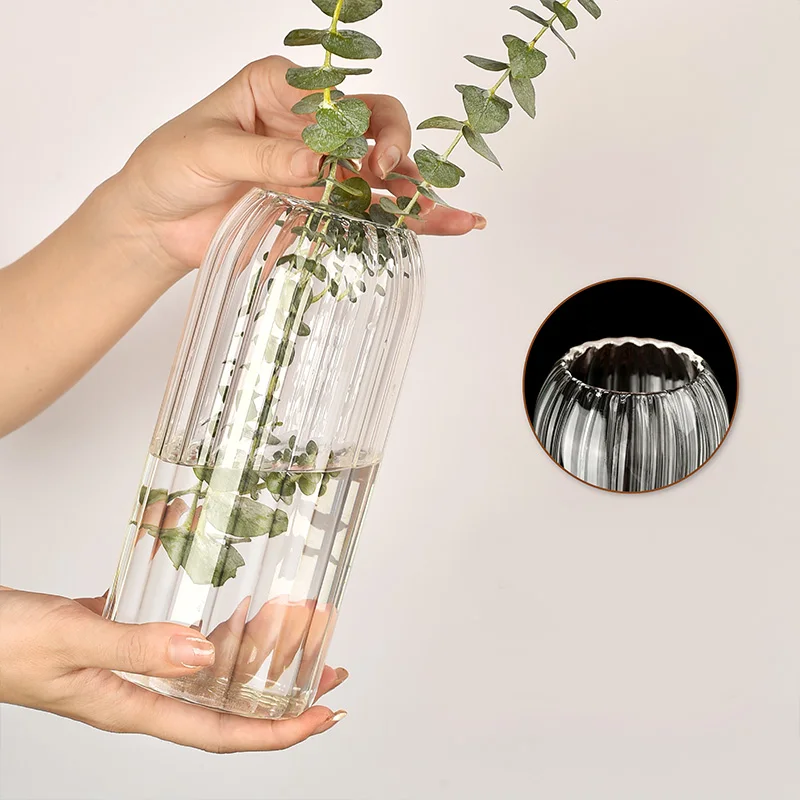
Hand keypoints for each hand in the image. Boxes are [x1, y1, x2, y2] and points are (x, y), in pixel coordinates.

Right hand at [0, 587, 348, 752]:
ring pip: (207, 671)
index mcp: (132, 708)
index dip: (277, 731)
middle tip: (328, 670)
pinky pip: (179, 641)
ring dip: (254, 656)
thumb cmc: (2, 643)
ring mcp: (129, 669)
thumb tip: (206, 654)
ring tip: (295, 633)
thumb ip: (137, 647)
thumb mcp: (73, 642)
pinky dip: (211, 627)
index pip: (222, 733)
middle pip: (226, 705)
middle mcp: (139, 694)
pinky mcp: (120, 642)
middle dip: (281, 694)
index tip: (322, 716)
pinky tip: (229, 607)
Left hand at [112, 55, 483, 278]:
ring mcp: (317, 171)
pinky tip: (445, 225)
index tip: (370, 160)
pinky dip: (403, 222)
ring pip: (380, 177)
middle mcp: (308, 127)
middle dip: (398, 156)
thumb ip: (263, 157)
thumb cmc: (167, 167)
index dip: (368, 123)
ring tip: (454, 218)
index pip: (341, 95)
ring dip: (416, 195)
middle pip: (375, 131)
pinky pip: (364, 214)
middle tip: (398, 183)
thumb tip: (317, 164)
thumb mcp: (208, 150)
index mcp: (281, 89)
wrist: (153, 224)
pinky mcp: (317, 211)